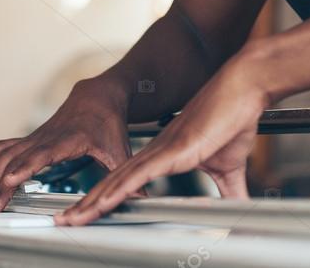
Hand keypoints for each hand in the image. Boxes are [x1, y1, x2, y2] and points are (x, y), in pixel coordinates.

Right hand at [0, 77, 131, 211]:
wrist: (98, 95)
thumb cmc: (108, 121)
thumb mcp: (119, 149)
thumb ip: (125, 174)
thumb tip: (143, 195)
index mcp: (68, 139)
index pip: (44, 154)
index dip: (26, 166)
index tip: (11, 179)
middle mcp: (47, 137)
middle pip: (19, 159)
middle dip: (1, 181)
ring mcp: (36, 136)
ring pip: (7, 152)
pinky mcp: (30, 137)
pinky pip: (4, 144)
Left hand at [55, 51, 266, 225]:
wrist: (244, 89)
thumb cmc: (235, 120)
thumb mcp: (230, 169)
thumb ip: (230, 192)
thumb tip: (239, 211)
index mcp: (164, 155)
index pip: (127, 182)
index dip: (107, 198)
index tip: (89, 213)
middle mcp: (156, 152)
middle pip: (113, 183)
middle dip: (88, 204)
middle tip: (65, 221)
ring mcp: (161, 150)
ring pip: (118, 181)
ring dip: (94, 202)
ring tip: (71, 219)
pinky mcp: (172, 150)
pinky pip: (139, 173)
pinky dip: (120, 189)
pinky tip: (102, 202)